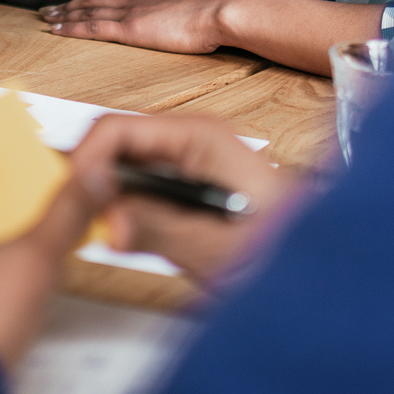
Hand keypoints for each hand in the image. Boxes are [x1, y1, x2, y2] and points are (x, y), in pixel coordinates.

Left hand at [41, 0, 233, 54]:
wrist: (219, 13)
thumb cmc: (214, 17)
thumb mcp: (192, 14)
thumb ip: (178, 17)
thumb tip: (179, 23)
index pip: (114, 0)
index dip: (92, 1)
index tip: (77, 4)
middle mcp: (135, 2)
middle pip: (94, 1)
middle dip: (69, 5)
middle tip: (49, 9)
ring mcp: (131, 14)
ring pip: (87, 11)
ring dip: (64, 14)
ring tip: (46, 17)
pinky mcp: (130, 29)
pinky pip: (92, 27)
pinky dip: (71, 27)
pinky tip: (56, 30)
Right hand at [67, 113, 300, 280]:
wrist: (324, 264)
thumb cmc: (288, 246)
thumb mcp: (219, 247)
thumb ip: (161, 231)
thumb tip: (108, 222)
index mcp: (199, 136)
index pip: (117, 129)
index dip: (84, 162)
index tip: (70, 200)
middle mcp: (190, 140)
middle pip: (114, 147)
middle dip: (90, 182)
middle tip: (77, 223)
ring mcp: (187, 162)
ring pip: (121, 169)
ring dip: (105, 200)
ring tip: (101, 234)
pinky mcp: (186, 185)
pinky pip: (138, 189)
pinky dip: (122, 211)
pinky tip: (127, 237)